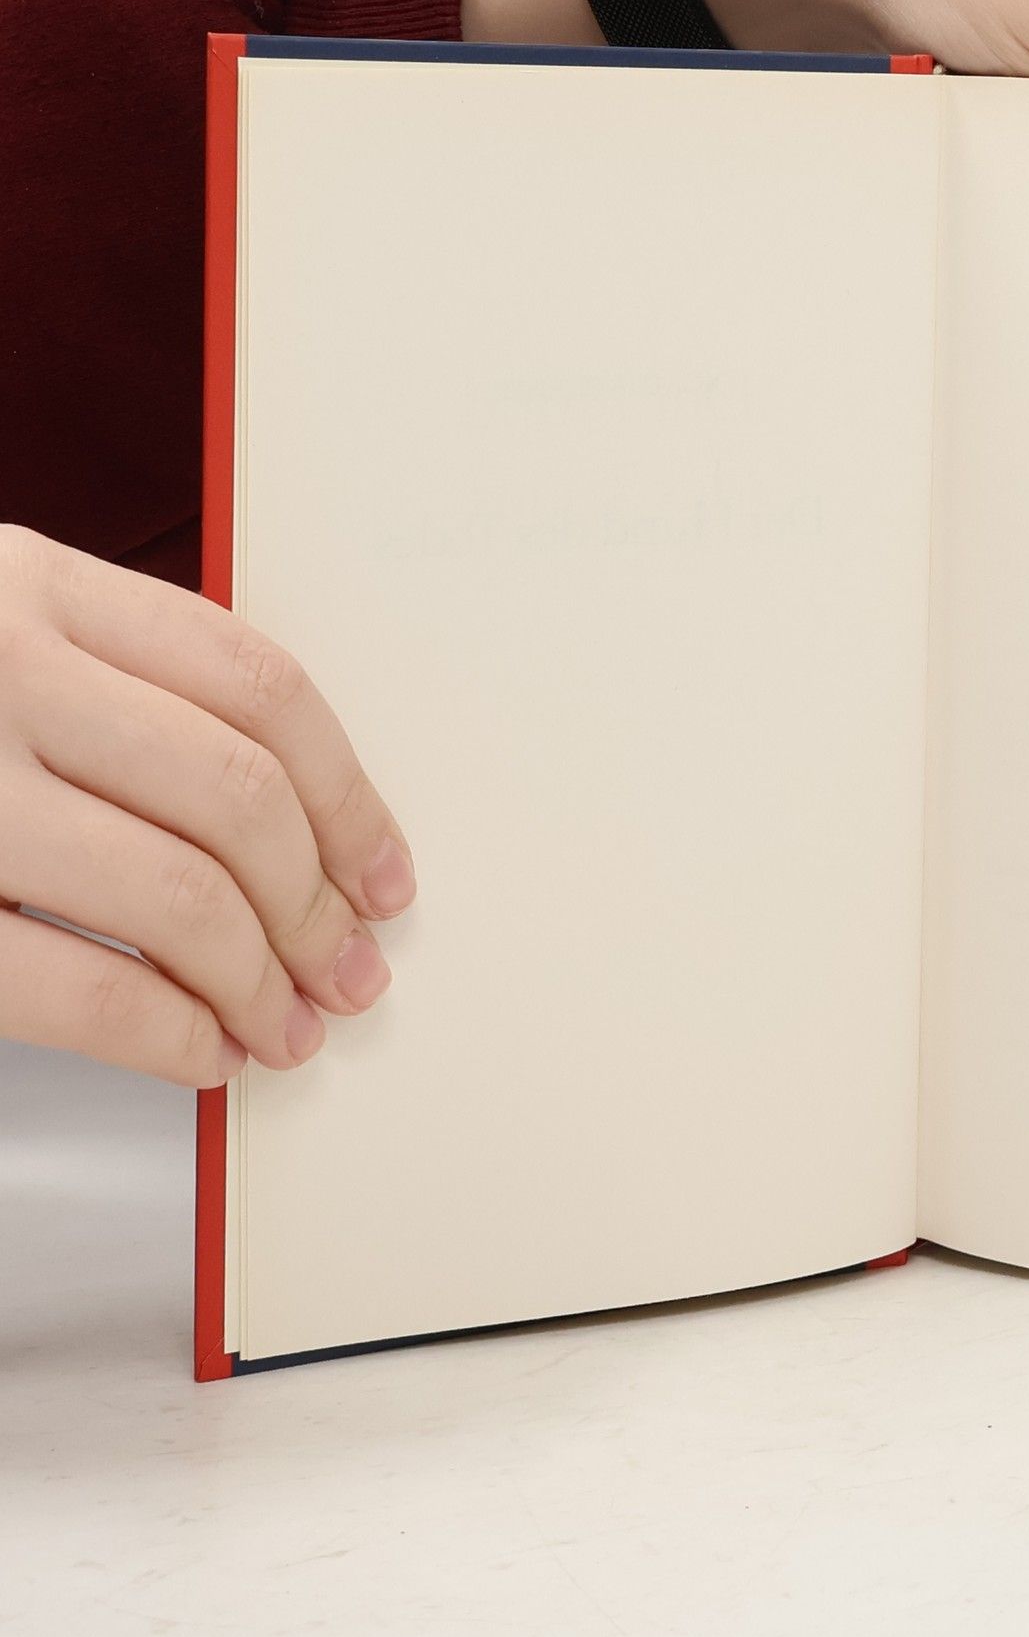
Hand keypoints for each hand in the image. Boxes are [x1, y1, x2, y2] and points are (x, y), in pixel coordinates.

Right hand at [0, 527, 414, 1087]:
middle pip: (238, 797)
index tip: (386, 874)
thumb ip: (113, 686)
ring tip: (290, 1027)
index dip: (351, 794)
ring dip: (260, 980)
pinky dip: (162, 1033)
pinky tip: (201, 1053)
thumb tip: (298, 827)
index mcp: (32, 583)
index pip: (260, 686)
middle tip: (352, 970)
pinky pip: (66, 980)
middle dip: (317, 906)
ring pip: (173, 891)